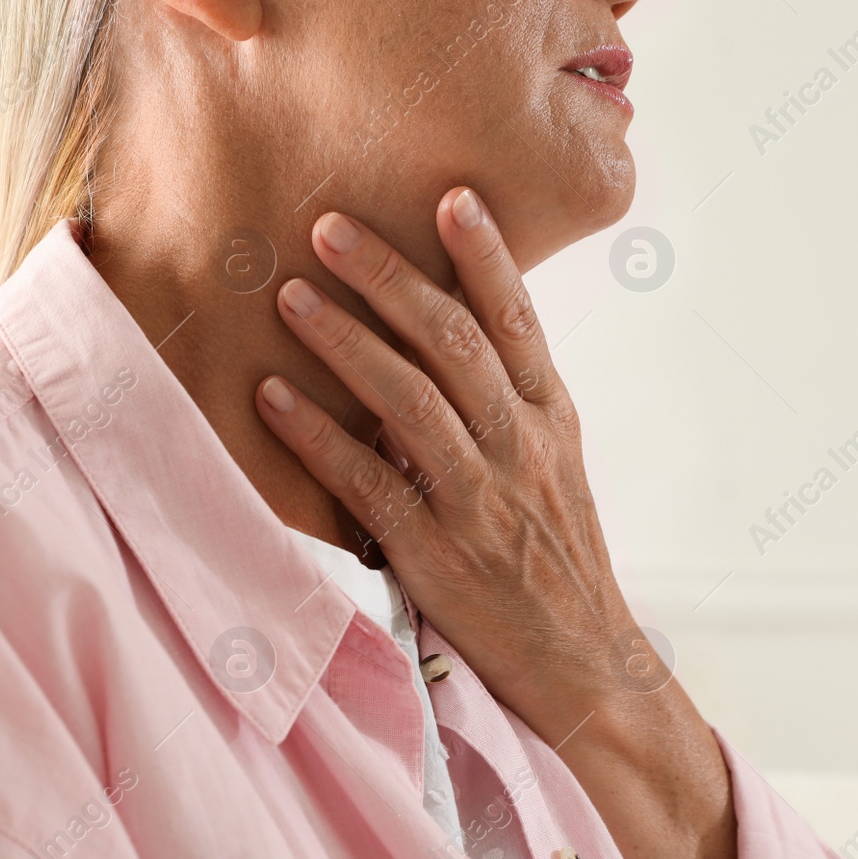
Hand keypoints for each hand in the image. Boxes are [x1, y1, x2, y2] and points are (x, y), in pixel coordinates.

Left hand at [255, 190, 748, 858]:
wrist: (585, 663)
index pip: (518, 321)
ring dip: (345, 341)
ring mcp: (480, 499)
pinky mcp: (436, 552)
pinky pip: (369, 482)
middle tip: (329, 228)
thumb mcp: (558, 467)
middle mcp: (520, 447)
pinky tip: (272, 398)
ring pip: (410, 399)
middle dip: (390, 279)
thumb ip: (513, 402)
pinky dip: (318, 436)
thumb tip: (451, 335)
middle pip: (454, 342)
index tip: (449, 195)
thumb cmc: (558, 558)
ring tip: (289, 296)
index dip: (484, 256)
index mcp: (553, 419)